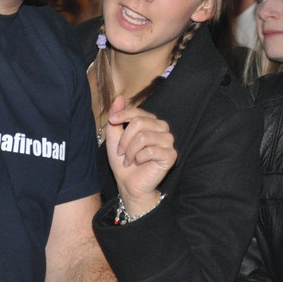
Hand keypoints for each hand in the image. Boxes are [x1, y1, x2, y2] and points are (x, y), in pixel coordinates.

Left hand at [103, 96, 175, 215]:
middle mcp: (162, 129)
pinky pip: (151, 150)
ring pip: (144, 136)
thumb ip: (117, 118)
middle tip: (121, 152)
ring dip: (131, 151)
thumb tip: (119, 97)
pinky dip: (140, 158)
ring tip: (128, 160)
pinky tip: (139, 163)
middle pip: (139, 123)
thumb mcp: (115, 137)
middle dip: (125, 139)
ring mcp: (168, 141)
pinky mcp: (171, 155)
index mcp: (151, 122)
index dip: (123, 115)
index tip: (112, 120)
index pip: (138, 112)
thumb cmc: (123, 161)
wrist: (129, 184)